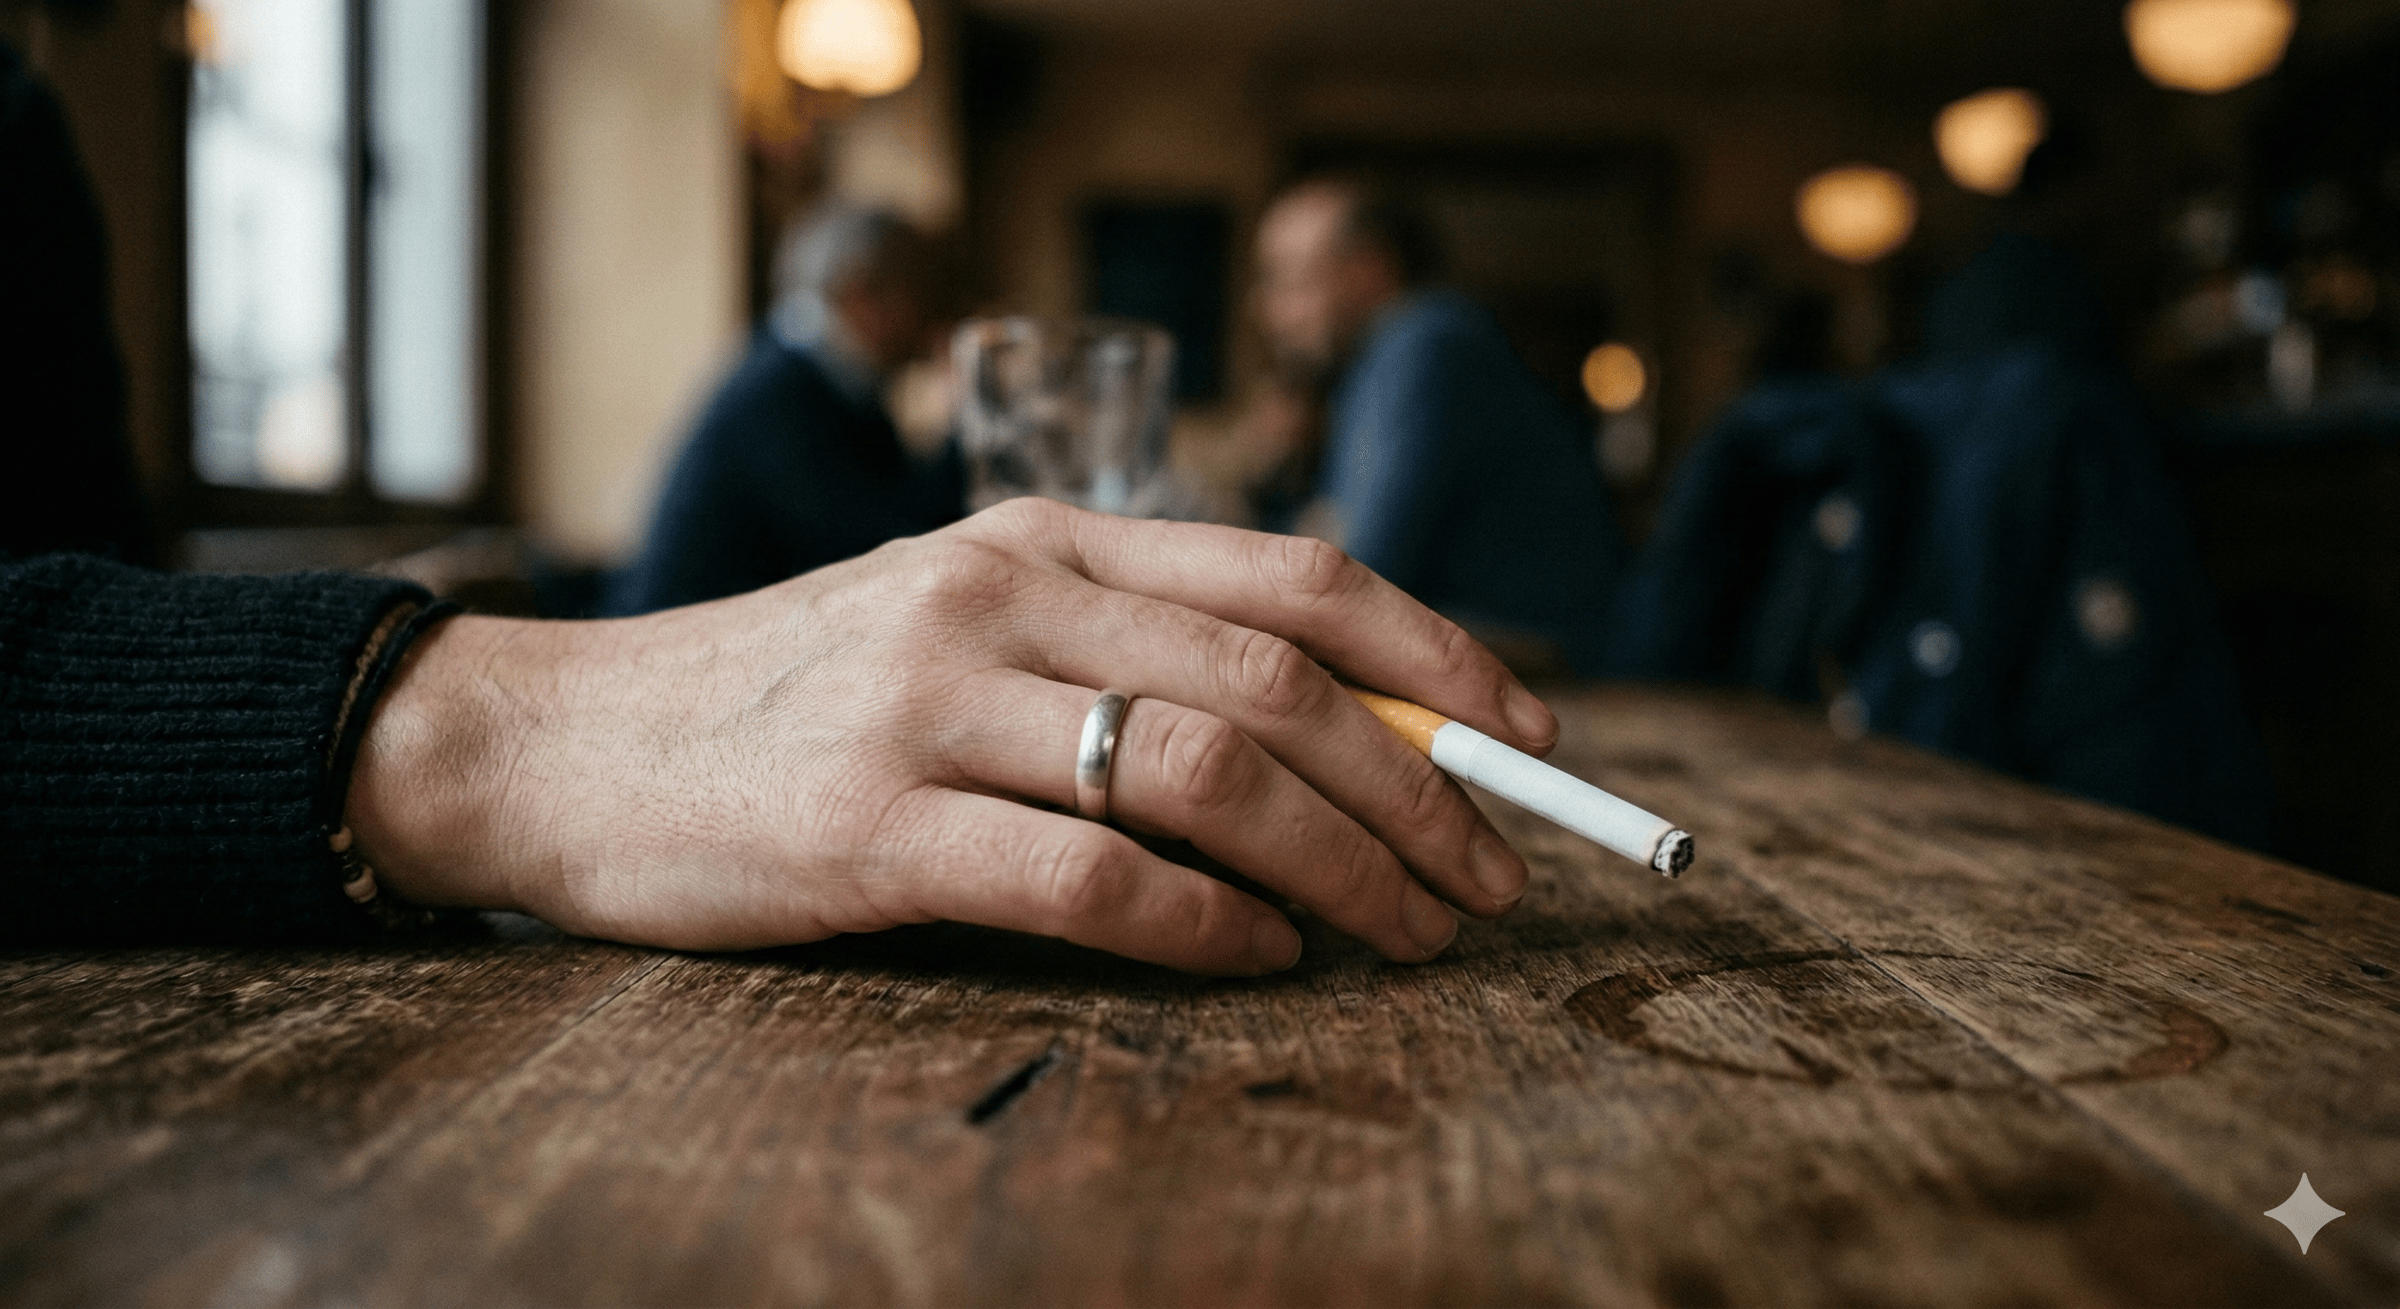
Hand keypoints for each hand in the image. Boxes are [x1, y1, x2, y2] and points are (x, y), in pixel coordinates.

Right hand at [347, 499, 1560, 974]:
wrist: (567, 740)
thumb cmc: (797, 696)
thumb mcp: (965, 630)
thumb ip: (1125, 656)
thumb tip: (1346, 740)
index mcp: (1040, 540)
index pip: (1291, 577)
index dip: (1435, 655)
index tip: (1527, 735)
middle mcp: (1000, 597)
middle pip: (1277, 685)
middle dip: (1420, 790)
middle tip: (1487, 876)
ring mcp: (930, 705)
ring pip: (1206, 774)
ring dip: (1343, 867)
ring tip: (1405, 932)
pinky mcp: (869, 825)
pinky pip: (1090, 876)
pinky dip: (1207, 925)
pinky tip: (1261, 954)